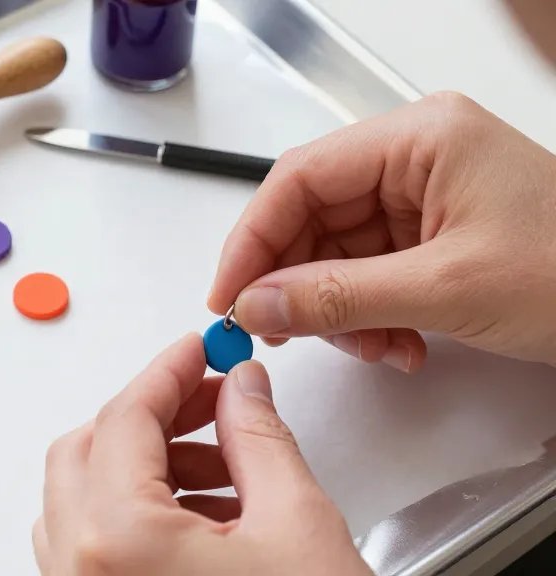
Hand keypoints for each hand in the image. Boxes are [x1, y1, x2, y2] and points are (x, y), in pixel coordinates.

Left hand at [32, 335, 369, 575]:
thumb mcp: (296, 525)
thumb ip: (258, 437)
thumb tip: (239, 385)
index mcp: (118, 541)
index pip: (125, 416)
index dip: (168, 370)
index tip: (198, 348)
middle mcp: (79, 572)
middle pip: (87, 449)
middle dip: (151, 416)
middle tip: (212, 404)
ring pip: (84, 497)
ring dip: (145, 466)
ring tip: (223, 469)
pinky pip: (92, 544)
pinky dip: (136, 513)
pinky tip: (204, 519)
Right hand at [210, 92, 555, 370]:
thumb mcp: (446, 289)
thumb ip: (339, 296)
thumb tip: (258, 303)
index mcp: (420, 137)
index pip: (301, 177)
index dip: (254, 238)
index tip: (229, 293)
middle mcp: (415, 159)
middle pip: (313, 217)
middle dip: (298, 282)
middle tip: (280, 331)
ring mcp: (424, 197)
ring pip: (336, 253)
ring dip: (339, 311)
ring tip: (373, 347)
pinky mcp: (432, 236)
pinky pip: (368, 274)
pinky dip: (369, 316)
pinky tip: (398, 344)